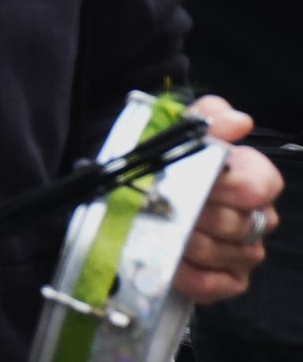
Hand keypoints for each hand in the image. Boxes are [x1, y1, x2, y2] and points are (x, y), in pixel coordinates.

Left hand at [175, 95, 282, 303]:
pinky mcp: (229, 281)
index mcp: (254, 179)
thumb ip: (208, 117)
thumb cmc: (171, 164)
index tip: (198, 180)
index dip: (227, 185)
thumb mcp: (183, 130)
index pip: (260, 185)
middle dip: (194, 213)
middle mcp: (257, 218)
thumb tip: (237, 121)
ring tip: (157, 230)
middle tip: (162, 206)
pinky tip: (169, 262)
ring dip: (185, 242)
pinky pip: (215, 285)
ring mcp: (245, 253)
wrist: (142, 195)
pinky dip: (188, 275)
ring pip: (222, 253)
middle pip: (235, 222)